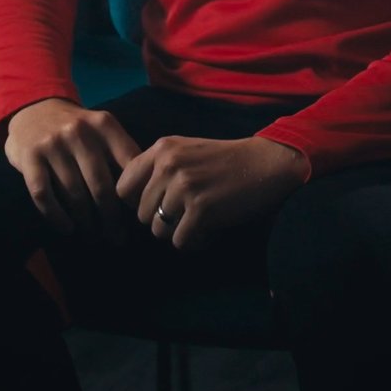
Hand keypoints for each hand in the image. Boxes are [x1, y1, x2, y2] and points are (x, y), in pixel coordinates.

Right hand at [3, 98, 141, 239]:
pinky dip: (57, 216)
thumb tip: (145, 192)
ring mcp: (52, 144)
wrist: (34, 109)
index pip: (128, 164)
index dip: (134, 194)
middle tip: (116, 237)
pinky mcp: (30, 157)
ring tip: (94, 236)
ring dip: (86, 222)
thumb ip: (121, 152)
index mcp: (104, 125)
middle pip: (101, 186)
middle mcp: (79, 132)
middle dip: (111, 218)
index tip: (138, 215)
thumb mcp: (101, 129)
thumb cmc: (76, 128)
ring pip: (74, 194)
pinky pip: (44, 194)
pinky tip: (67, 228)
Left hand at [116, 136, 304, 251]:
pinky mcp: (201, 209)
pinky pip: (180, 241)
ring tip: (198, 223)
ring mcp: (184, 187)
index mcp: (162, 148)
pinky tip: (210, 230)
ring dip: (177, 233)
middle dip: (162, 221)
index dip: (138, 203)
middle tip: (186, 216)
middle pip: (141, 214)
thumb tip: (132, 203)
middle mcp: (168, 165)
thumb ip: (157, 168)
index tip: (159, 205)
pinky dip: (195, 241)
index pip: (123, 188)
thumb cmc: (227, 161)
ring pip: (158, 231)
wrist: (268, 163)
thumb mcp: (186, 150)